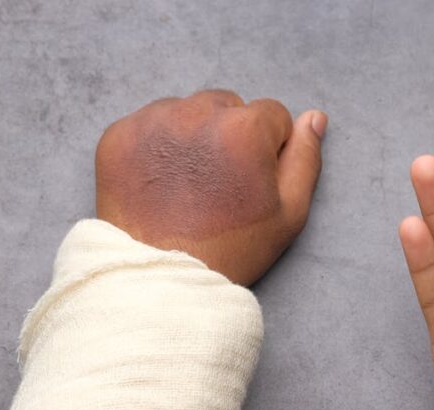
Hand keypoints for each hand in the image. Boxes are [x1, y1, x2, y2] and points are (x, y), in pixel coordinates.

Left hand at [95, 89, 326, 283]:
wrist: (161, 279)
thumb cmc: (231, 250)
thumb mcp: (288, 214)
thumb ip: (305, 159)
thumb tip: (313, 118)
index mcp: (243, 129)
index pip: (272, 115)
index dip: (268, 151)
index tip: (251, 184)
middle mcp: (195, 113)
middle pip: (228, 106)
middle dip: (230, 135)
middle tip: (220, 185)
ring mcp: (152, 122)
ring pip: (187, 110)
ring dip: (194, 135)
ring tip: (189, 184)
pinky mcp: (119, 136)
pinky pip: (149, 124)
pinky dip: (157, 146)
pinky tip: (161, 182)